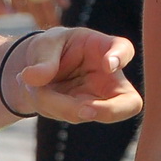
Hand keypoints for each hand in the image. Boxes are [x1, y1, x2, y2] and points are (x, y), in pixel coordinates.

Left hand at [5, 27, 139, 123]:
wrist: (40, 70)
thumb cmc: (51, 49)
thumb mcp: (45, 44)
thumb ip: (42, 58)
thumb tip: (33, 78)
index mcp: (104, 48)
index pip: (123, 50)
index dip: (120, 58)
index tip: (109, 63)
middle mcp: (109, 78)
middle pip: (128, 103)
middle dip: (109, 111)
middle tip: (85, 111)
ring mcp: (98, 101)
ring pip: (85, 113)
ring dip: (55, 102)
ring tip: (32, 83)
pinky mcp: (82, 114)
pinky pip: (67, 115)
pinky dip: (47, 105)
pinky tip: (35, 90)